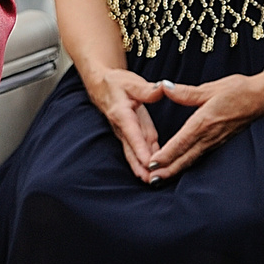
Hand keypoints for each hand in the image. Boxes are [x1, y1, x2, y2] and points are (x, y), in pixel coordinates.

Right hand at [81, 64, 166, 182]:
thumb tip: (162, 89)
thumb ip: (147, 89)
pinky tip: (153, 170)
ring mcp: (126, 132)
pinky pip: (138, 148)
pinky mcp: (131, 134)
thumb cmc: (116, 83)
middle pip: (132, 150)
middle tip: (152, 180)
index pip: (132, 134)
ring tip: (152, 181)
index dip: (140, 149)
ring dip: (142, 168)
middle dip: (140, 167)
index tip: (149, 162)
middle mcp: (122, 127)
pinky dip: (145, 160)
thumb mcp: (131, 82)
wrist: (101, 84)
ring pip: (134, 153)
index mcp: (122, 114)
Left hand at [144, 69, 263, 179]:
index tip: (152, 163)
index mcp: (205, 121)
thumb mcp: (210, 88)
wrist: (262, 99)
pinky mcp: (218, 142)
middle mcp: (209, 135)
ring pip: (191, 159)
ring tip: (160, 179)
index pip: (181, 141)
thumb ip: (185, 92)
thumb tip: (164, 87)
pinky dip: (186, 164)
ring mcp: (214, 141)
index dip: (166, 154)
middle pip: (185, 156)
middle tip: (150, 180)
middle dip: (167, 169)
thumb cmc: (237, 90)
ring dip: (175, 170)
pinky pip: (199, 156)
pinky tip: (178, 168)